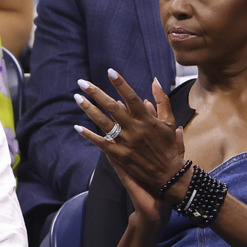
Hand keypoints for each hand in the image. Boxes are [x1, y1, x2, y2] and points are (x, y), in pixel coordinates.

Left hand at [73, 69, 185, 200]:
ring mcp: (125, 142)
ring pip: (103, 123)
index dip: (120, 83)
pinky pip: (101, 143)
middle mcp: (134, 129)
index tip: (110, 71)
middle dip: (96, 93)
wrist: (169, 175)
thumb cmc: (169, 147)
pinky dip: (89, 135)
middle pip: (112, 107)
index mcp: (147, 119)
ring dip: (89, 109)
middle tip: (82, 83)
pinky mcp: (119, 155)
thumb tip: (155, 80)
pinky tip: (78, 127)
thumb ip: (162, 100)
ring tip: (77, 98)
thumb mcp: (170, 122)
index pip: (131, 97)